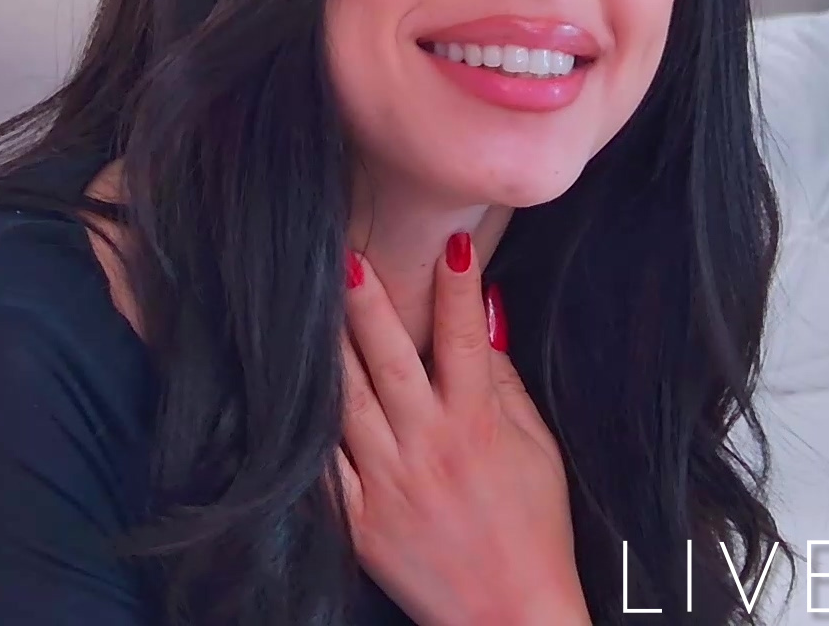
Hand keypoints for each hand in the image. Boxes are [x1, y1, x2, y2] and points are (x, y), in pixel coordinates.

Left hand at [337, 234, 590, 625]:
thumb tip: (483, 316)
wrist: (510, 616)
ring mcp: (388, 484)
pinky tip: (290, 385)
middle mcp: (428, 448)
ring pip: (347, 401)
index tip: (454, 240)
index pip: (465, 340)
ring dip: (329, 350)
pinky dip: (309, 424)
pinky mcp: (358, 520)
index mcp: (477, 427)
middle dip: (369, 304)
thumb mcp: (538, 449)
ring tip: (310, 304)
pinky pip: (324, 463)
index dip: (458, 287)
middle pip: (390, 361)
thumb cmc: (532, 527)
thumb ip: (504, 382)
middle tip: (347, 253)